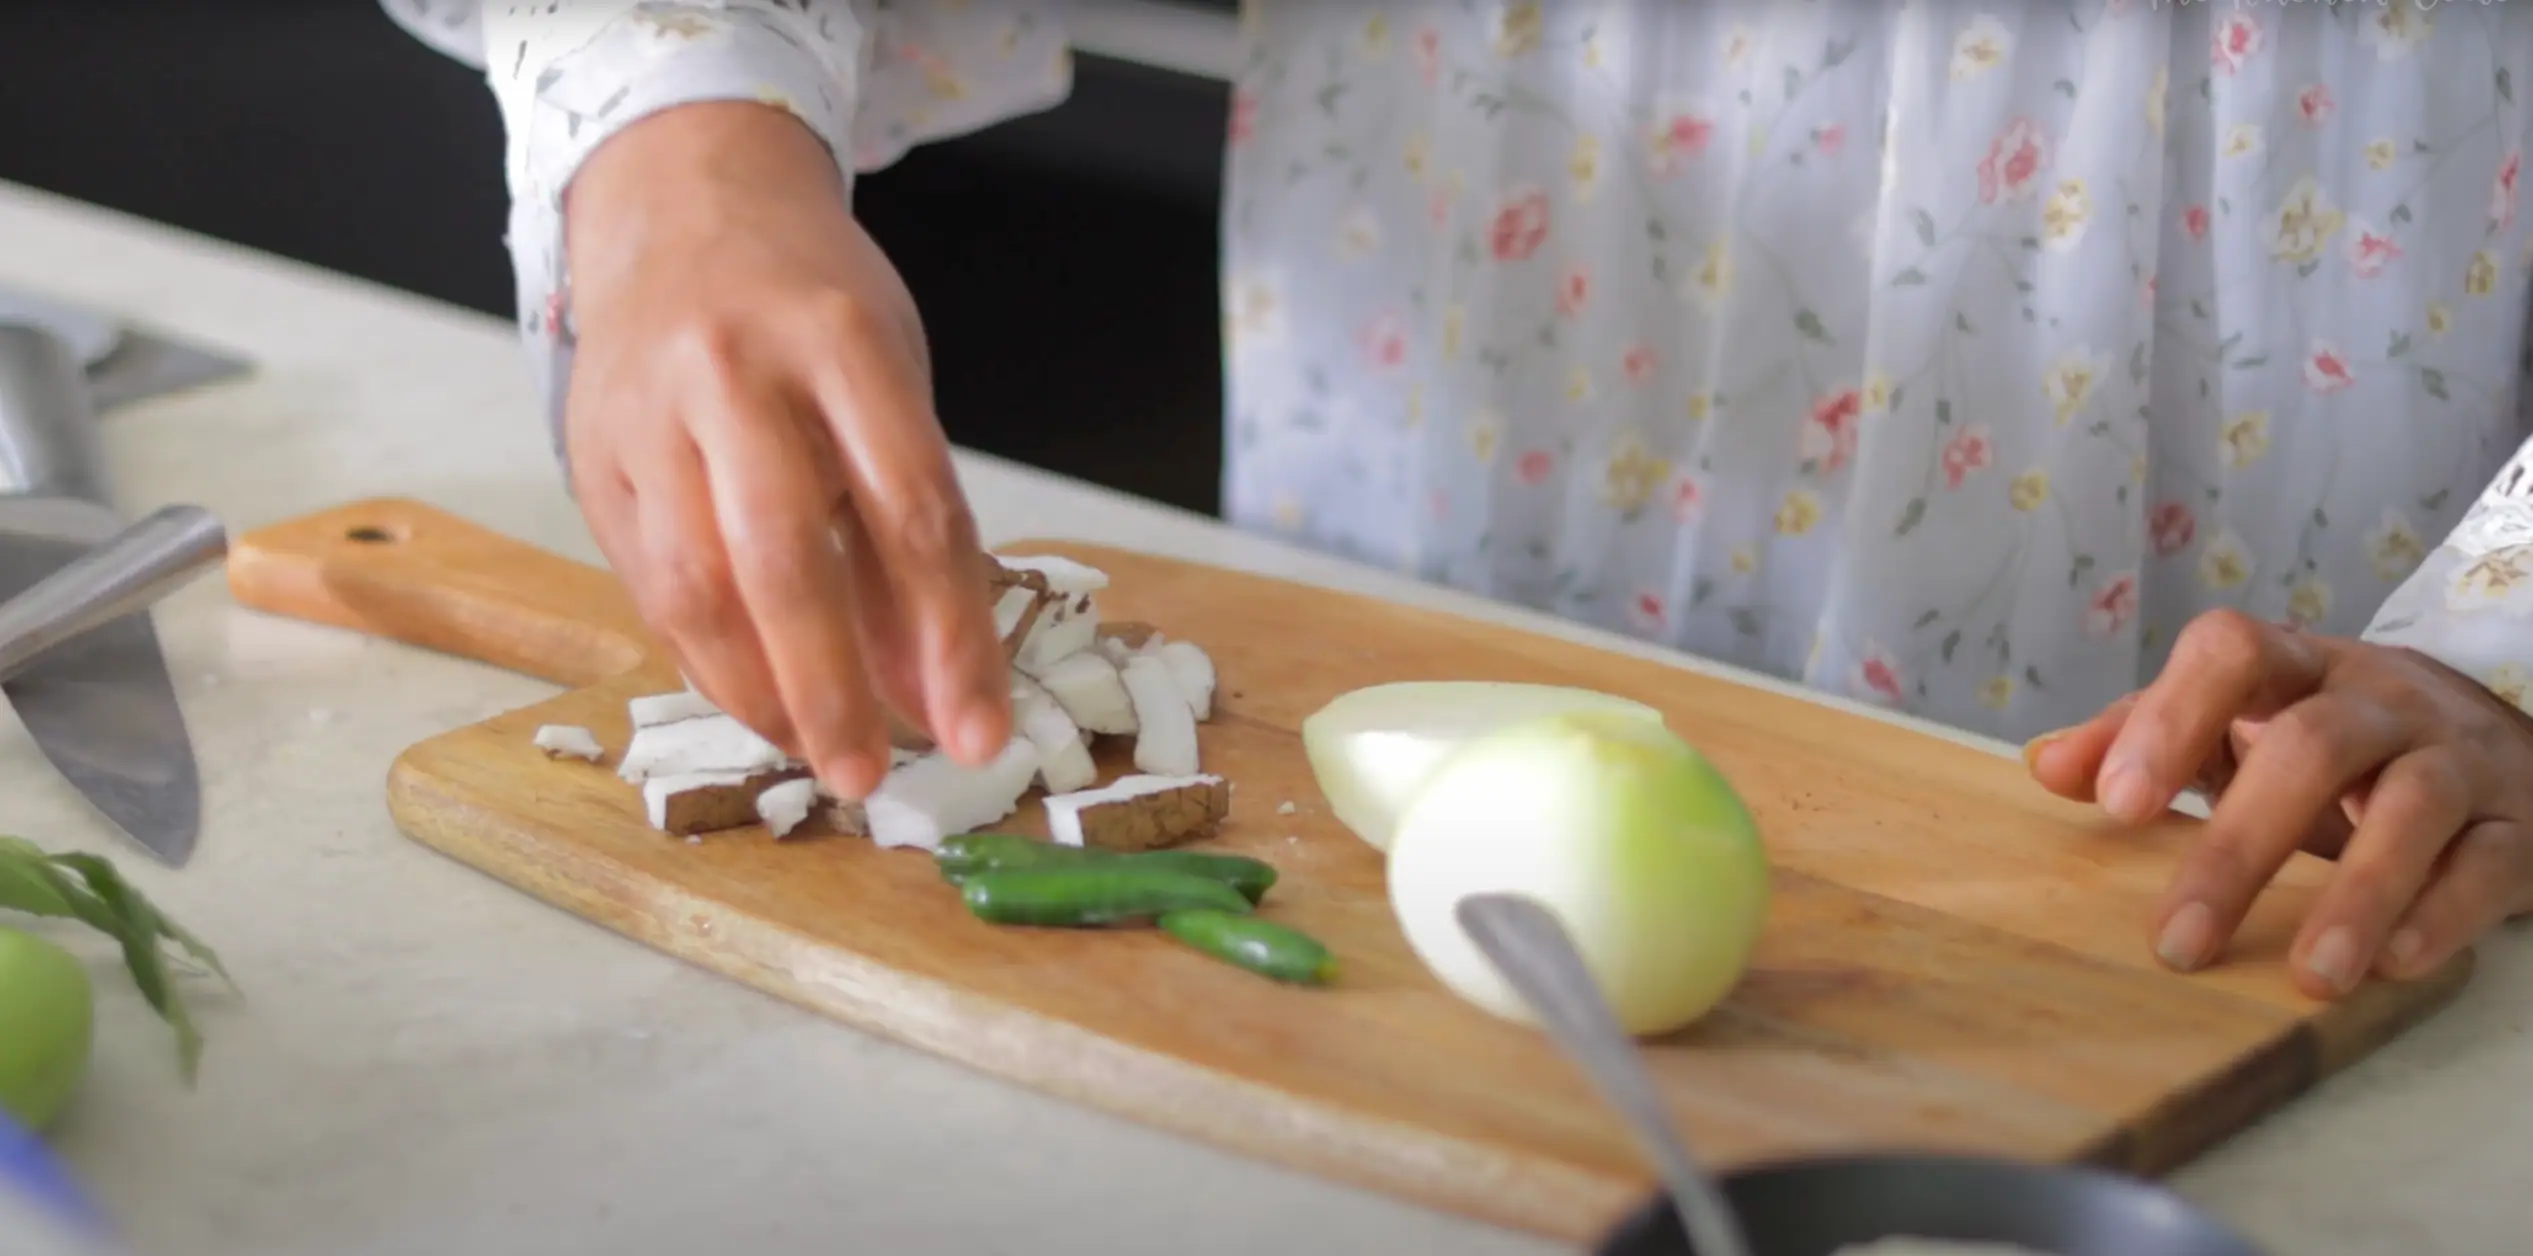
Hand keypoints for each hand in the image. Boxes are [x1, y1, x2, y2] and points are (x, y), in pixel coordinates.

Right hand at [559, 101, 1008, 796]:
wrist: (683, 203)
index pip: (914, 514)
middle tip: (875, 777)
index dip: (952, 639)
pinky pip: (651, 587)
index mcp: (841, 344)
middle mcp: (735, 373)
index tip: (981, 729)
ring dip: (762, 696)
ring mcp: (651, 414)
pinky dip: (708, 664)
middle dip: (836, 690)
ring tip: (820, 755)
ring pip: (699, 587)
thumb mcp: (891, 385)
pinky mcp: (594, 457)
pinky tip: (759, 703)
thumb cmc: (811, 306)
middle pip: (787, 560)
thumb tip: (933, 690)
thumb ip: (911, 532)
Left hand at [2025, 609, 2532, 999]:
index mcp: (2295, 667)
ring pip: (2411, 807)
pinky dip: (2441, 914)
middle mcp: (2379, 700)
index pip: (2230, 651)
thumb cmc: (2335, 744)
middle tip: (2177, 941)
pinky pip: (2485, 862)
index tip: (2118, 805)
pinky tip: (2392, 964)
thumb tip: (2045, 766)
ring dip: (2356, 895)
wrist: (2500, 746)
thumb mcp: (2241, 724)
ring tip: (2309, 976)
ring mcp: (2455, 757)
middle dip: (2238, 847)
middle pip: (2311, 746)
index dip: (2170, 717)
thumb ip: (2143, 737)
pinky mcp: (2515, 825)